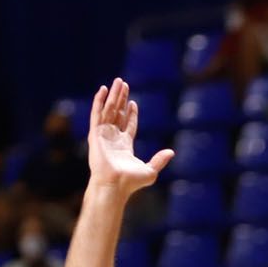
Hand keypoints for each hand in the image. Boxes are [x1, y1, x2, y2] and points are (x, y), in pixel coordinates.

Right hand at [84, 78, 170, 195]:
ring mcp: (103, 135)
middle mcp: (113, 138)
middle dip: (121, 99)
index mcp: (125, 146)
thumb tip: (171, 152)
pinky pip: (97, 114)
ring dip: (113, 96)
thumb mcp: (150, 170)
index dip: (130, 114)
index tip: (133, 102)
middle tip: (124, 84)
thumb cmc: (131, 182)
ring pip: (108, 110)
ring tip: (118, 81)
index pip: (128, 125)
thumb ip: (160, 160)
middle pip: (117, 114)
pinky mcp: (95, 134)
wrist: (115, 185)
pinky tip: (103, 90)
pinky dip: (99, 101)